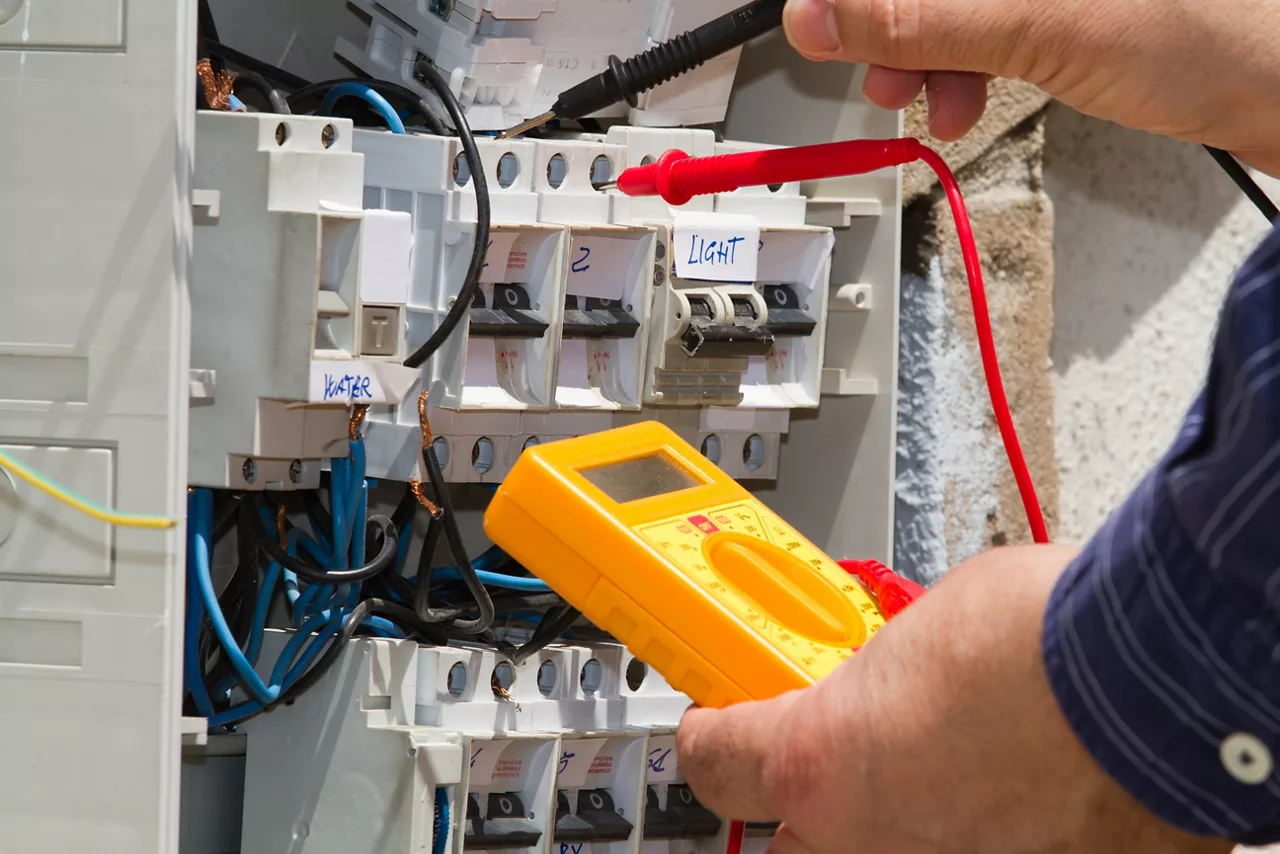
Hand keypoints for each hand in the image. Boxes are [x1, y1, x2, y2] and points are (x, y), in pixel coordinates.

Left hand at [677, 545, 1232, 853]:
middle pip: (786, 841)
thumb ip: (879, 675)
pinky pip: (970, 848)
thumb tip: (885, 676)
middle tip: (832, 754)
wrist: (1159, 679)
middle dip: (803, 801)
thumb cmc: (1047, 638)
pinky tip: (1012, 787)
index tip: (717, 718)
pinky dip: (981, 827)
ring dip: (895, 819)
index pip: (711, 762)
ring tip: (944, 762)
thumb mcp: (921, 629)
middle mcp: (868, 843)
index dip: (709, 732)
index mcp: (821, 762)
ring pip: (880, 853)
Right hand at [783, 0, 1279, 173]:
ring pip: (949, 2)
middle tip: (870, 66)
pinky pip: (983, 21)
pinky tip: (964, 101)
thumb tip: (820, 15)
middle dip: (888, 21)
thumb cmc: (1218, 30)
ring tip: (920, 99)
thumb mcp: (1042, 23)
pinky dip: (961, 64)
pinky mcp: (1061, 0)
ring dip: (920, 52)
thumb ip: (921, 16)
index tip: (820, 20)